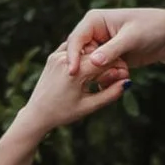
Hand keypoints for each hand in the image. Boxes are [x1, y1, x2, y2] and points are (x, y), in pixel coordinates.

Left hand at [13, 33, 129, 140]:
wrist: (36, 114)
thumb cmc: (63, 113)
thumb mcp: (89, 106)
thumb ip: (110, 94)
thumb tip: (128, 83)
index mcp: (74, 72)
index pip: (104, 62)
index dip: (119, 67)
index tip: (127, 75)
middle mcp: (65, 59)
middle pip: (96, 54)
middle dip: (110, 62)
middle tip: (120, 74)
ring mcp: (57, 55)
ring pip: (85, 50)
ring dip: (97, 57)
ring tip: (106, 70)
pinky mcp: (53, 56)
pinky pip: (75, 51)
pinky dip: (85, 55)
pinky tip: (91, 65)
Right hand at [66, 5, 164, 85]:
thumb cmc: (151, 27)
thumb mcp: (131, 38)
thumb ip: (112, 50)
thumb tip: (93, 62)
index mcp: (94, 20)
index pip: (76, 39)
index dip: (73, 56)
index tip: (72, 73)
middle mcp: (93, 33)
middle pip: (81, 56)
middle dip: (92, 68)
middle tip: (110, 75)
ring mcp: (100, 46)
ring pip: (91, 66)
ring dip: (104, 73)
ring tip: (125, 71)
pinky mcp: (108, 58)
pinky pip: (101, 72)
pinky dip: (110, 76)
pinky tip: (125, 76)